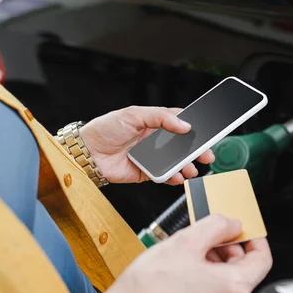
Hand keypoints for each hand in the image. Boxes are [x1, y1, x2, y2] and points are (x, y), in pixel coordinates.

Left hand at [79, 106, 214, 184]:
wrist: (86, 153)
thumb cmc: (104, 129)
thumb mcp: (133, 114)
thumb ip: (161, 117)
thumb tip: (184, 125)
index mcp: (154, 123)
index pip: (179, 123)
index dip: (194, 127)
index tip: (207, 132)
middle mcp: (155, 140)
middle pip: (182, 146)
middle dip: (197, 151)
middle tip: (206, 154)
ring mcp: (152, 157)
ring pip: (176, 163)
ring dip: (187, 166)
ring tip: (191, 169)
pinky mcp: (146, 173)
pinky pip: (164, 176)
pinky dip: (173, 178)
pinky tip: (177, 177)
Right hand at [113, 214, 272, 292]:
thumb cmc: (150, 288)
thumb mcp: (187, 241)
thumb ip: (217, 226)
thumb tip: (232, 224)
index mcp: (235, 287)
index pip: (263, 258)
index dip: (253, 237)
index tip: (241, 226)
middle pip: (245, 267)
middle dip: (229, 246)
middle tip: (208, 233)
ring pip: (228, 278)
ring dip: (215, 259)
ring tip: (191, 249)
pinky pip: (215, 291)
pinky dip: (207, 275)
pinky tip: (185, 266)